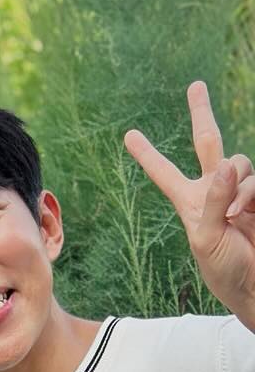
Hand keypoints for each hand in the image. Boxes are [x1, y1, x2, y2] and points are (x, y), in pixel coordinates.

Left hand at [125, 81, 254, 325]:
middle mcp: (214, 189)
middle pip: (207, 141)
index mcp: (189, 202)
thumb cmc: (222, 269)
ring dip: (237, 184)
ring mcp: (240, 190)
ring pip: (239, 161)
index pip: (164, 173)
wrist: (253, 285)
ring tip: (235, 215)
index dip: (148, 154)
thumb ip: (214, 200)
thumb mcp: (205, 238)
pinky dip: (249, 193)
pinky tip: (244, 213)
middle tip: (196, 86)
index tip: (129, 135)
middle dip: (202, 112)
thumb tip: (228, 164)